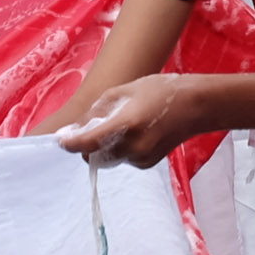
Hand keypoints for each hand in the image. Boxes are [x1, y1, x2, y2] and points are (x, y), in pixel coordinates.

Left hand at [56, 73, 198, 168]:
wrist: (194, 106)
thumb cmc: (157, 91)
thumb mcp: (122, 91)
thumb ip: (95, 112)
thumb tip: (72, 130)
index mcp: (127, 124)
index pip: (90, 142)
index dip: (72, 143)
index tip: (60, 140)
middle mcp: (134, 146)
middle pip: (95, 156)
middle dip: (88, 146)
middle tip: (94, 126)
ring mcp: (142, 158)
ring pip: (109, 158)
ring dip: (106, 146)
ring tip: (123, 124)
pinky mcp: (147, 164)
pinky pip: (123, 159)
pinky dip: (121, 148)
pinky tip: (136, 132)